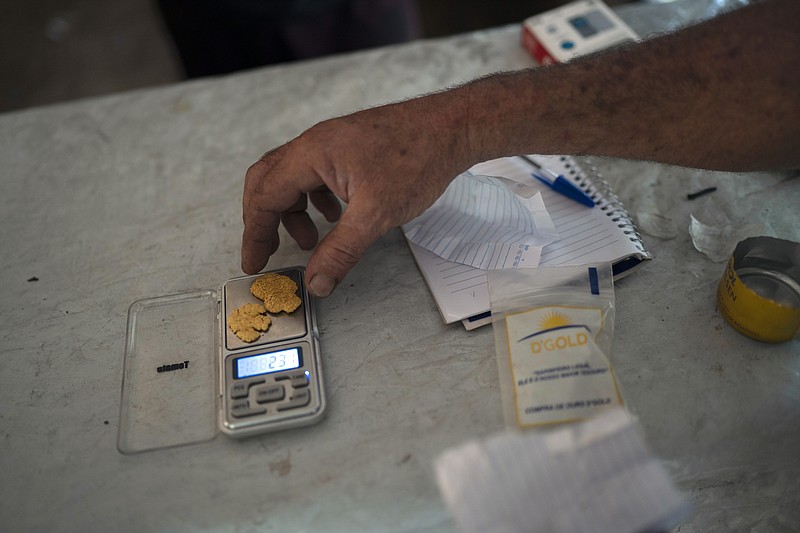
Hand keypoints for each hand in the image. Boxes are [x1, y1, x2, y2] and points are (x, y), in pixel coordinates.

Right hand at [241, 91, 472, 296]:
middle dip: (263, 219)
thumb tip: (316, 282)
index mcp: (311, 154)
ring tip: (311, 240)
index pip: (265, 196)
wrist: (452, 127)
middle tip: (267, 251)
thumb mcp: (375, 215)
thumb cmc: (416, 158)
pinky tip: (335, 216)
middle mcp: (315, 144)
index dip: (255, 233)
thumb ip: (341, 251)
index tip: (255, 262)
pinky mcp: (349, 147)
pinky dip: (314, 199)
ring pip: (293, 178)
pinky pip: (317, 174)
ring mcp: (332, 143)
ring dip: (293, 211)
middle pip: (268, 181)